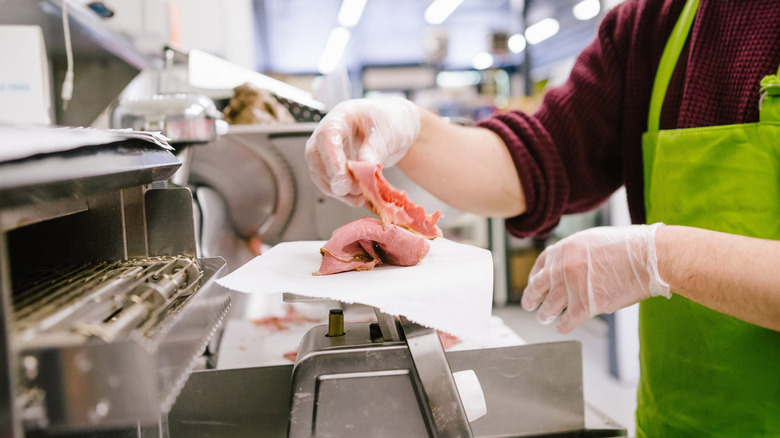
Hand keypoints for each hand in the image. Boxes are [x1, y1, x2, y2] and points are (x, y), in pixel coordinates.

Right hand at [305, 98, 419, 205]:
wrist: (393, 129)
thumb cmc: (389, 122)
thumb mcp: (386, 132)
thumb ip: (373, 150)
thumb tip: (363, 170)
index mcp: (340, 118)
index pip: (327, 136)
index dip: (331, 158)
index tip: (341, 178)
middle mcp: (327, 136)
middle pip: (316, 158)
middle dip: (334, 179)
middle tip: (357, 190)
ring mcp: (326, 153)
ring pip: (321, 176)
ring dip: (340, 192)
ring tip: (363, 196)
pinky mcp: (332, 169)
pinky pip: (331, 186)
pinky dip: (345, 196)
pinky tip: (360, 198)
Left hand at [522, 223, 669, 333]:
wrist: (648, 257)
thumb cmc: (628, 247)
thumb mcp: (592, 240)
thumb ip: (575, 252)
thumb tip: (568, 264)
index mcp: (563, 249)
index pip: (540, 265)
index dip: (535, 277)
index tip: (534, 284)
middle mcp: (562, 267)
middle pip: (537, 287)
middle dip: (531, 298)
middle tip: (529, 304)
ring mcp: (571, 287)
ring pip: (548, 306)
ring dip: (544, 314)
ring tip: (543, 318)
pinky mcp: (585, 305)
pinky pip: (567, 320)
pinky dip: (563, 326)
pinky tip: (562, 328)